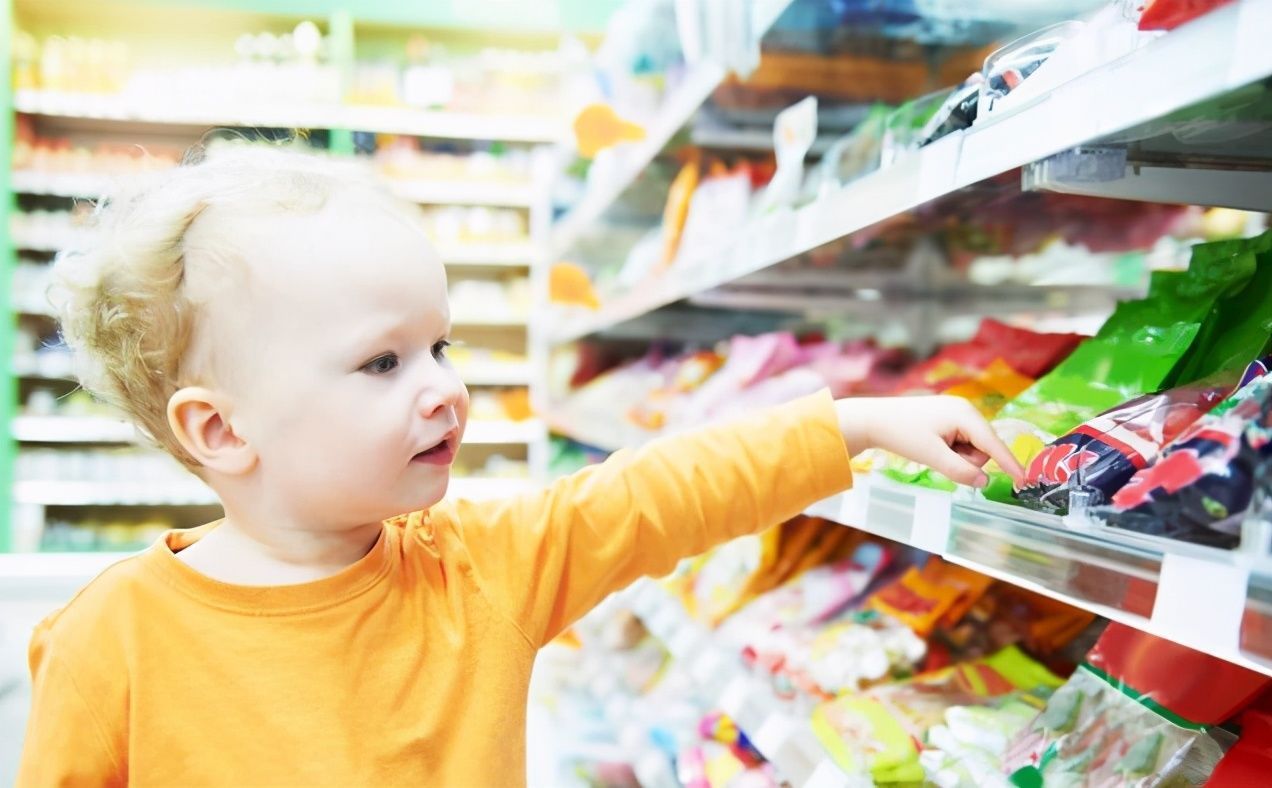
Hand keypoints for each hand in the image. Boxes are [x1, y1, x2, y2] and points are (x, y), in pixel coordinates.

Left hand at [835, 395, 1024, 487]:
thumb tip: (985, 482)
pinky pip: (961, 442)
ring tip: (932, 449)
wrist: (874, 419)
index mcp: (965, 415)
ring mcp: (958, 413)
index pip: (994, 444)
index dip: (1010, 464)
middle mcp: (966, 410)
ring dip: (956, 456)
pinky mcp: (949, 418)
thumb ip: (960, 471)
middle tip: (938, 456)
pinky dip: (950, 450)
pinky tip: (931, 444)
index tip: (1025, 481)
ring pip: (972, 448)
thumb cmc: (902, 434)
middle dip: (965, 460)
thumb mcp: (932, 457)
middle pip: (983, 449)